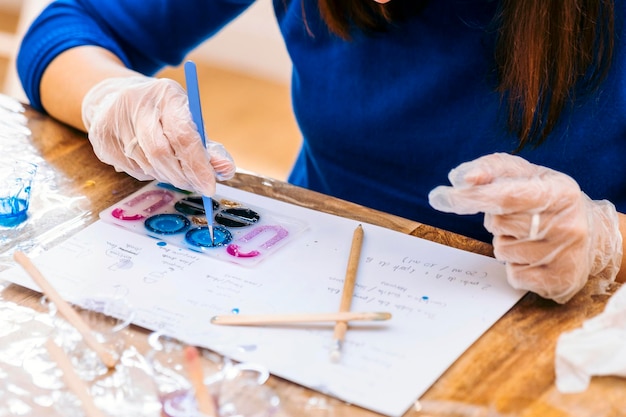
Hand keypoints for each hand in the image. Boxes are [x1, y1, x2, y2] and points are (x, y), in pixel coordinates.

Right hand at [81, 76, 235, 195]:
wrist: (116, 97)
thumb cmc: (163, 113)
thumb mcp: (189, 119)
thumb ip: (209, 147)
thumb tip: (225, 170)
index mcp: (166, 94)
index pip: (183, 135)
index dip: (198, 165)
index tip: (209, 186)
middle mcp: (136, 103)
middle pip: (161, 153)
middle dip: (183, 176)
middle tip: (196, 185)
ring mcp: (113, 120)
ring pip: (147, 165)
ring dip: (167, 176)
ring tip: (174, 169)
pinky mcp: (101, 137)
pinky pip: (132, 170)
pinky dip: (149, 174)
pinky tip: (152, 162)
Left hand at [428, 153, 621, 302]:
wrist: (592, 235)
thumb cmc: (546, 199)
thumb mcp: (524, 175)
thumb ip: (489, 170)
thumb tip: (460, 178)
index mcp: (559, 192)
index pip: (506, 196)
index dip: (470, 197)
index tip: (439, 197)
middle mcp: (567, 225)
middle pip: (498, 225)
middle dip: (496, 221)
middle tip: (517, 218)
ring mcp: (565, 256)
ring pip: (502, 252)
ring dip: (505, 244)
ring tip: (528, 237)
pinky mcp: (559, 282)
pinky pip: (514, 276)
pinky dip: (515, 266)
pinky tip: (534, 256)